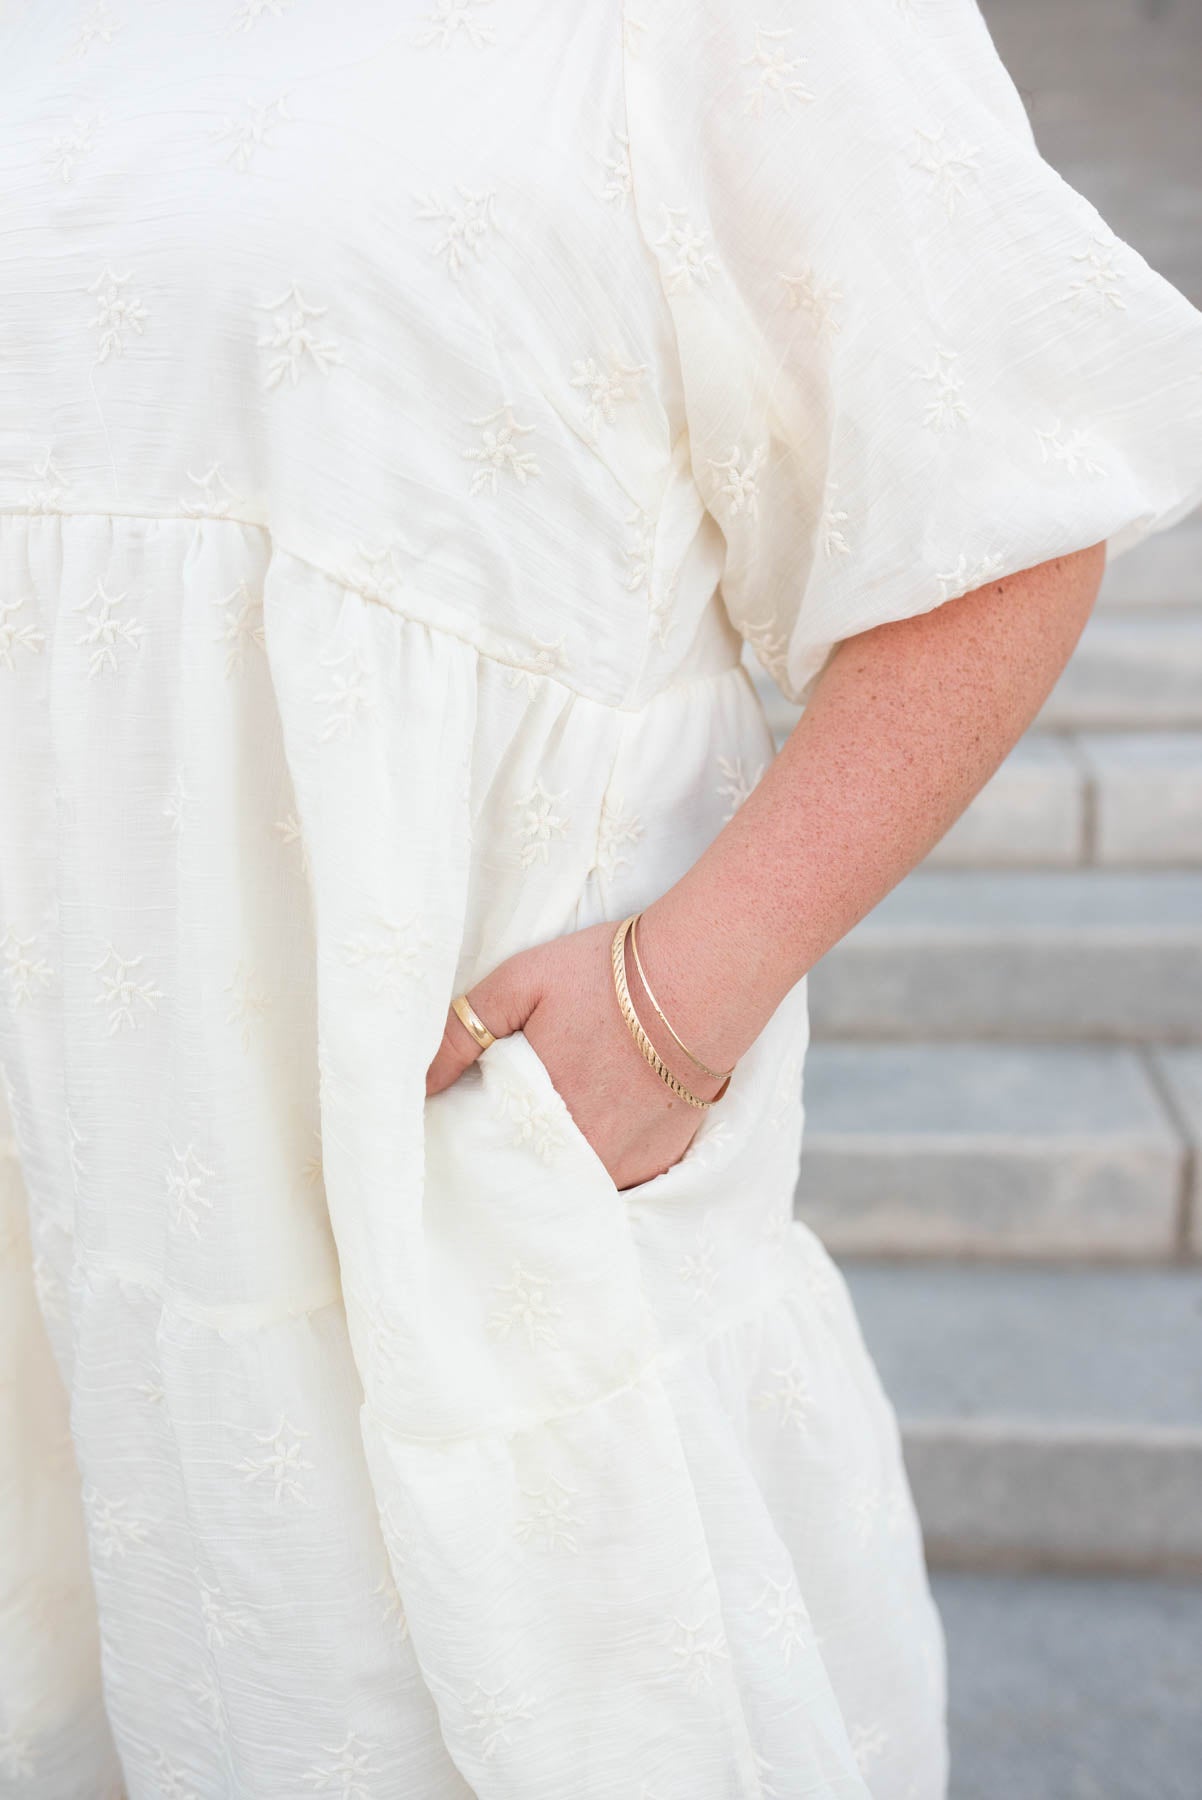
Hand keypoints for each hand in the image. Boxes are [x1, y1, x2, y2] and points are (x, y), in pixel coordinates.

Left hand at [425, 918, 726, 1190]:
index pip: (488, 1156)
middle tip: (510, 1124)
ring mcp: (627, 1164)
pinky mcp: (661, 1162)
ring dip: (557, 1168)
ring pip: (573, 1184)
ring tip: (552, 1128)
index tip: (467, 1125)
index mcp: (537, 1117)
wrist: (704, 978)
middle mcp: (582, 1154)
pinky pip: (618, 1180)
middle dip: (514, 1162)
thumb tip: (418, 1083)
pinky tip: (600, 1127)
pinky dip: (602, 1162)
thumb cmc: (607, 974)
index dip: (474, 1144)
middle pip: (531, 1178)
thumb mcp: (521, 982)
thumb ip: (463, 1031)